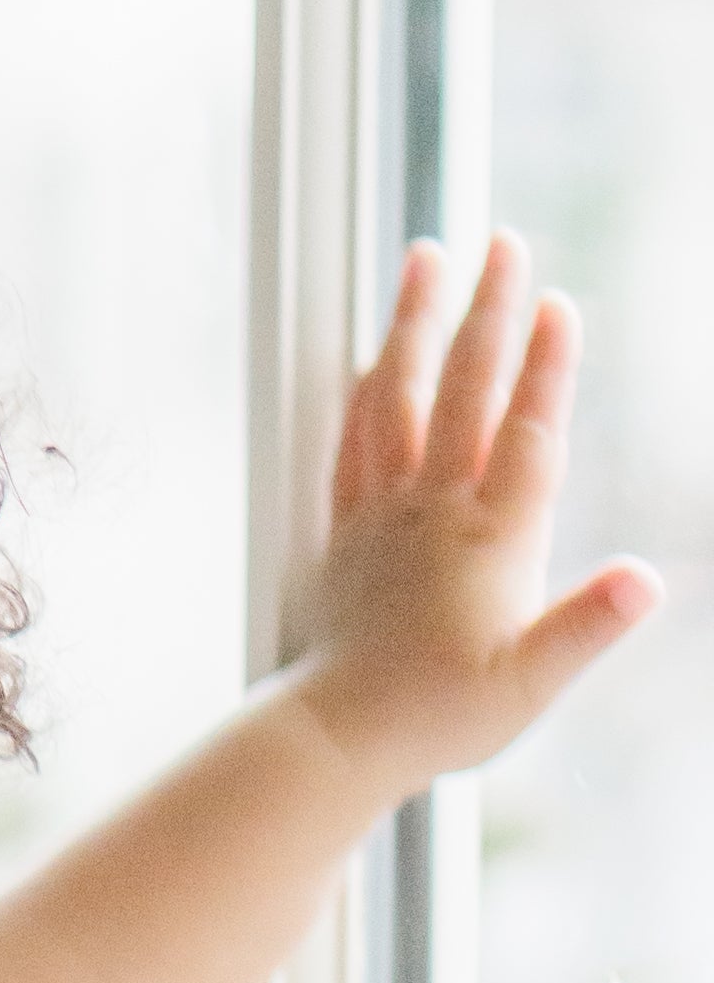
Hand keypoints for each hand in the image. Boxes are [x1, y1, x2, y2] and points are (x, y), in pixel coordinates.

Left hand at [296, 233, 658, 790]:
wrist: (337, 741)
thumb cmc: (440, 719)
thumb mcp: (532, 684)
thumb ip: (588, 627)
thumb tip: (646, 581)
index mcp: (491, 538)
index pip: (526, 433)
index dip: (545, 368)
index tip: (555, 302)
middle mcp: (434, 510)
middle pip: (464, 390)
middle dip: (487, 311)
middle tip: (502, 241)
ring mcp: (384, 512)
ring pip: (398, 394)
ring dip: (415, 320)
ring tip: (426, 254)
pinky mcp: (347, 528)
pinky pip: (356, 437)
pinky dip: (370, 385)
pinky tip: (378, 351)